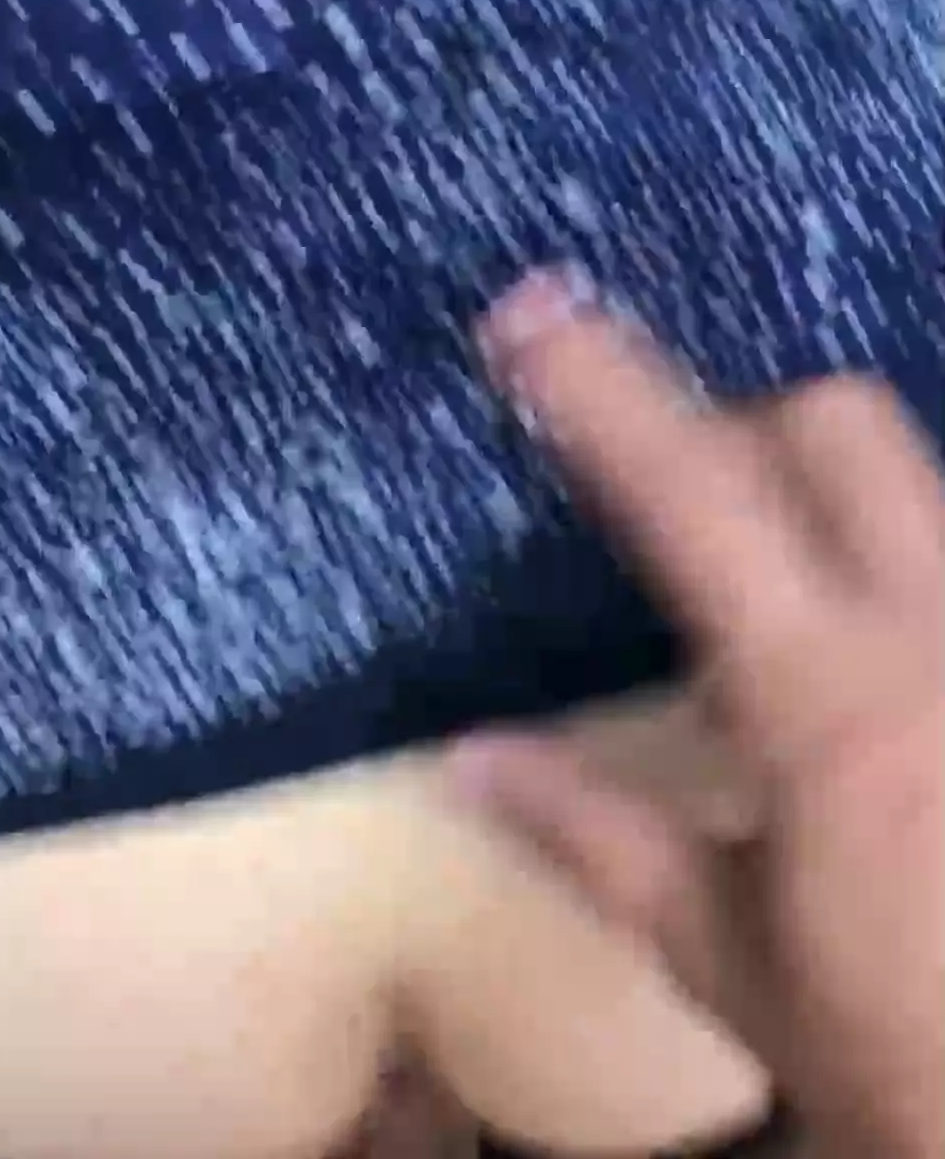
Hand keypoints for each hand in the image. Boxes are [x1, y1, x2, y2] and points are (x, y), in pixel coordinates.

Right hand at [450, 269, 943, 1158]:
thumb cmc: (901, 1050)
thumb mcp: (734, 966)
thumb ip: (597, 839)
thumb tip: (466, 756)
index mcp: (829, 702)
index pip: (696, 493)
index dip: (602, 390)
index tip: (528, 315)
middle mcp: (935, 630)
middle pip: (836, 422)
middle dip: (740, 422)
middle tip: (673, 500)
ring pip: (918, 470)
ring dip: (828, 488)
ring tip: (777, 584)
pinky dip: (896, 557)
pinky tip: (877, 653)